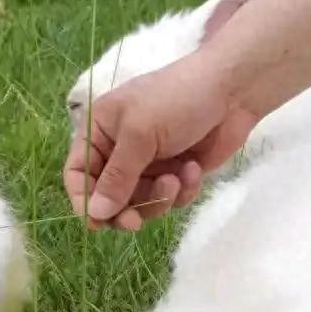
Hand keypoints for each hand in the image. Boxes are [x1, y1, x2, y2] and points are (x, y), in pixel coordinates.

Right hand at [63, 50, 261, 230]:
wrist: (234, 88)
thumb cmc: (177, 99)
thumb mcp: (140, 134)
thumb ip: (117, 177)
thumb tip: (94, 215)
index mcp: (100, 131)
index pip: (77, 172)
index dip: (83, 198)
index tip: (96, 222)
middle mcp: (119, 150)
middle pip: (107, 195)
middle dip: (123, 209)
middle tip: (135, 222)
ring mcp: (148, 163)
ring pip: (139, 202)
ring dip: (158, 198)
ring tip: (176, 179)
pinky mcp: (175, 172)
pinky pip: (168, 199)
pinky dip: (182, 190)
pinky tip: (195, 169)